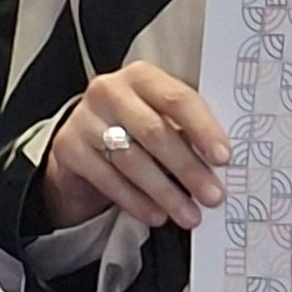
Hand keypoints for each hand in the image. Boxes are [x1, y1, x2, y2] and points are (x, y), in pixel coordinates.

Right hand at [42, 61, 229, 232]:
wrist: (82, 144)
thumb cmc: (134, 128)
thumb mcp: (160, 119)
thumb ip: (186, 132)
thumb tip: (220, 166)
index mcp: (142, 76)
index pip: (178, 98)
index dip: (203, 129)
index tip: (223, 157)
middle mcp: (110, 91)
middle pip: (155, 131)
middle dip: (187, 168)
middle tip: (211, 195)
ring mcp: (85, 119)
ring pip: (132, 159)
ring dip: (165, 192)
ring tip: (189, 213)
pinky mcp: (68, 149)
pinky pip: (108, 179)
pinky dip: (136, 201)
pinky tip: (157, 215)